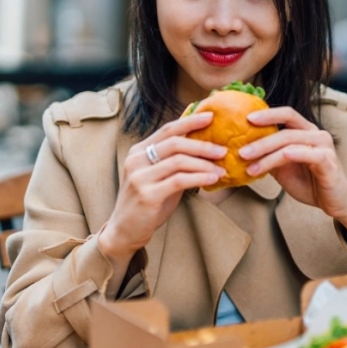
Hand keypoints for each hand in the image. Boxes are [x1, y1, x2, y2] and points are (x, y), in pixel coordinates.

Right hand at [99, 112, 226, 257]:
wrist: (124, 231)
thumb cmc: (146, 204)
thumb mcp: (159, 178)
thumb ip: (174, 163)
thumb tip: (205, 149)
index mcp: (138, 151)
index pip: (167, 130)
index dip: (190, 121)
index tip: (210, 117)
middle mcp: (136, 160)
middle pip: (175, 143)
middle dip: (202, 145)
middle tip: (222, 150)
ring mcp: (139, 177)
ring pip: (179, 161)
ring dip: (204, 164)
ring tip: (221, 169)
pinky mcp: (147, 194)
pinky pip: (179, 180)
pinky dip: (199, 178)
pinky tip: (213, 179)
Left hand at [238, 107, 346, 230]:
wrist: (334, 202)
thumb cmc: (309, 182)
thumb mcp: (283, 168)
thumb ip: (269, 156)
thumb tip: (242, 151)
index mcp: (305, 131)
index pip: (286, 114)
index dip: (267, 114)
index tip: (245, 119)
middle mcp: (316, 134)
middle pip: (285, 129)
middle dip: (260, 140)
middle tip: (241, 151)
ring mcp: (324, 146)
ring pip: (291, 143)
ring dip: (268, 154)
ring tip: (250, 166)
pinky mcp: (329, 161)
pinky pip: (309, 154)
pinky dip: (294, 154)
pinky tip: (281, 157)